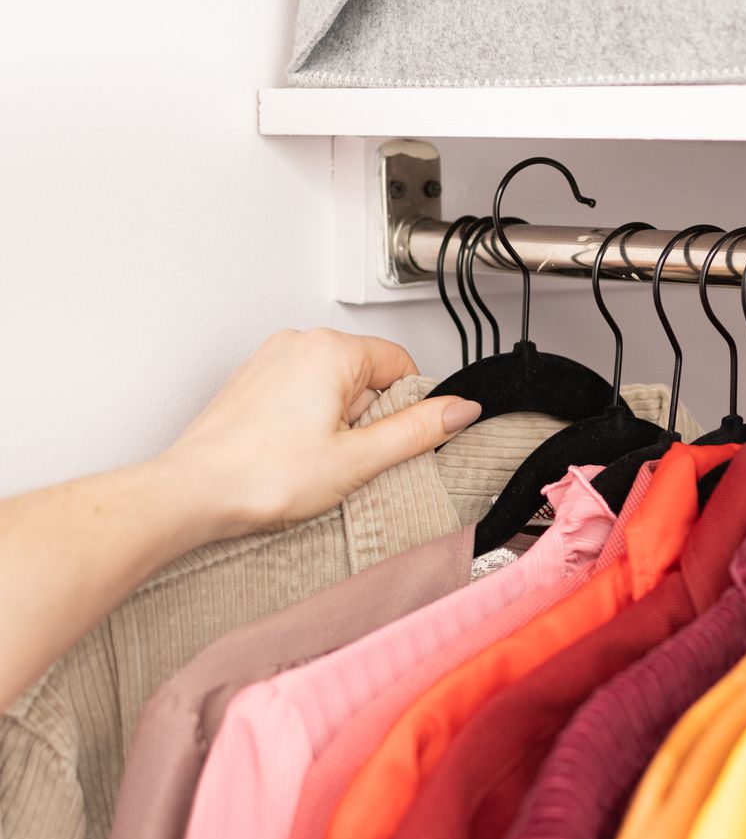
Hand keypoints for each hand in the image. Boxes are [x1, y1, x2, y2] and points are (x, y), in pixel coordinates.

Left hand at [159, 328, 480, 536]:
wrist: (191, 494)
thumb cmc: (260, 476)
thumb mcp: (359, 459)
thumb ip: (418, 430)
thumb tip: (461, 409)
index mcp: (329, 351)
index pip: (401, 364)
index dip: (408, 407)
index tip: (397, 440)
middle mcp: (296, 345)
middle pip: (367, 375)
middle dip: (368, 417)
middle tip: (350, 458)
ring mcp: (269, 361)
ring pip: (333, 386)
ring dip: (337, 423)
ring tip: (315, 461)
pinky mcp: (251, 383)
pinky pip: (301, 394)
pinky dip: (307, 423)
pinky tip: (293, 457)